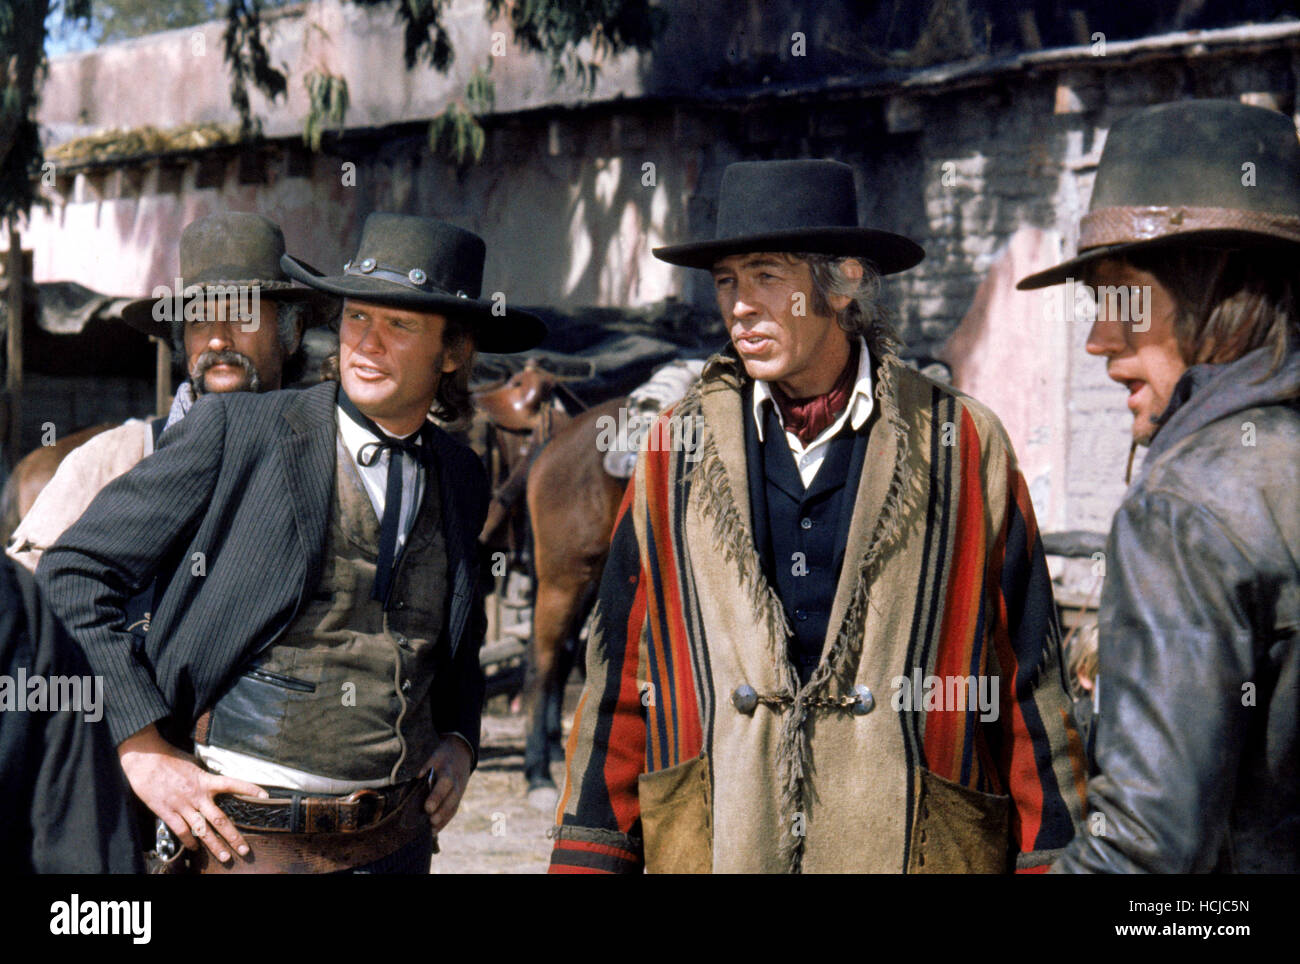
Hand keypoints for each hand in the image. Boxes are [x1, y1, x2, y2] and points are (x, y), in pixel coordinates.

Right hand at [118, 724, 267, 863]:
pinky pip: (181, 831)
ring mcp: (182, 806)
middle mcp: (197, 795)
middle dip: (233, 837)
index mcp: (206, 780)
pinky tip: (196, 848)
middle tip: (245, 850)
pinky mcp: (167, 812)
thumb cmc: (170, 759)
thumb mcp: (194, 764)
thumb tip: (216, 785)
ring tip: (225, 857)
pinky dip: (190, 841)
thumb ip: (206, 777)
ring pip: (202, 831)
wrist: (145, 760)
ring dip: (214, 846)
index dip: (249, 789)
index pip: (233, 783)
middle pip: (220, 820)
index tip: (265, 796)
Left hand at [418, 736, 472, 833]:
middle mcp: (457, 784)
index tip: (427, 808)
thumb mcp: (435, 756)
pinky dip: (445, 821)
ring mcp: (459, 792)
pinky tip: (434, 830)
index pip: (445, 785)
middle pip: (451, 800)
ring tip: (431, 831)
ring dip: (443, 820)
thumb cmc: (444, 756)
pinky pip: (453, 811)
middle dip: (442, 812)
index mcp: (450, 772)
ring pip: (453, 808)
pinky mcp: (458, 798)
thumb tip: (417, 777)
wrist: (462, 754)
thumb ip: (426, 766)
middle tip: (431, 822)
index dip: (437, 797)